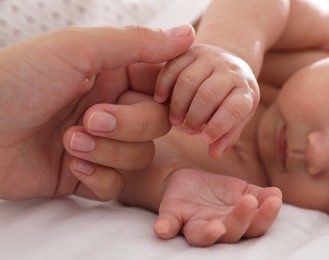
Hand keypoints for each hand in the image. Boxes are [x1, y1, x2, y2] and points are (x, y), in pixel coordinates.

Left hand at [0, 24, 194, 199]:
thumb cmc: (18, 80)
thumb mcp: (78, 50)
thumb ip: (136, 43)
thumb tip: (186, 33)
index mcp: (112, 75)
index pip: (162, 84)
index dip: (167, 94)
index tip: (156, 95)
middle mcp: (112, 107)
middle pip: (157, 124)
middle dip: (127, 125)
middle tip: (90, 119)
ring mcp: (102, 143)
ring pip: (140, 155)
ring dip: (108, 152)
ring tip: (69, 142)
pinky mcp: (88, 175)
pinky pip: (117, 184)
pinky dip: (99, 178)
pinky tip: (71, 167)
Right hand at [154, 44, 259, 158]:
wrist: (228, 65)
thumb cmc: (232, 99)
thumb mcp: (237, 118)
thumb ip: (227, 136)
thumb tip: (213, 154)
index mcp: (246, 90)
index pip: (234, 108)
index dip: (218, 126)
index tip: (205, 139)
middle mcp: (230, 70)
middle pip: (208, 94)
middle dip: (194, 116)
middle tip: (188, 130)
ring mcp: (210, 57)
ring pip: (188, 80)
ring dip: (178, 104)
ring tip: (175, 120)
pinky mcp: (191, 50)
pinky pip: (172, 66)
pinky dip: (163, 85)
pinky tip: (160, 100)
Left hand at [154, 168, 281, 246]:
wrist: (188, 181)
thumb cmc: (219, 192)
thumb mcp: (241, 190)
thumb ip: (258, 194)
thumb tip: (276, 194)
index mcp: (235, 223)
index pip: (254, 225)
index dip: (265, 216)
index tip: (274, 200)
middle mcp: (215, 228)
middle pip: (230, 233)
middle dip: (240, 220)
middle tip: (249, 202)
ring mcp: (192, 224)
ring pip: (200, 235)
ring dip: (208, 233)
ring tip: (216, 227)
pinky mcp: (171, 215)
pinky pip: (168, 224)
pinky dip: (165, 228)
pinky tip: (162, 229)